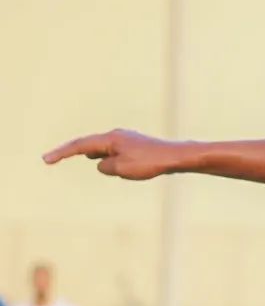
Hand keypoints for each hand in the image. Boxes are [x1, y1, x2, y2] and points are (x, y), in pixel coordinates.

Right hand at [42, 128, 182, 179]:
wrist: (177, 157)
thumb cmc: (150, 162)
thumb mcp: (121, 169)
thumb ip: (105, 167)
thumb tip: (102, 164)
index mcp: (110, 139)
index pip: (80, 146)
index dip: (62, 153)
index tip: (46, 159)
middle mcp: (116, 135)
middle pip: (90, 146)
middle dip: (75, 153)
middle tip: (53, 158)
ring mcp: (126, 140)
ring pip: (106, 153)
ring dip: (104, 162)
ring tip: (117, 165)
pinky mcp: (136, 146)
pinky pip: (119, 156)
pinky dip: (116, 162)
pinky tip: (125, 166)